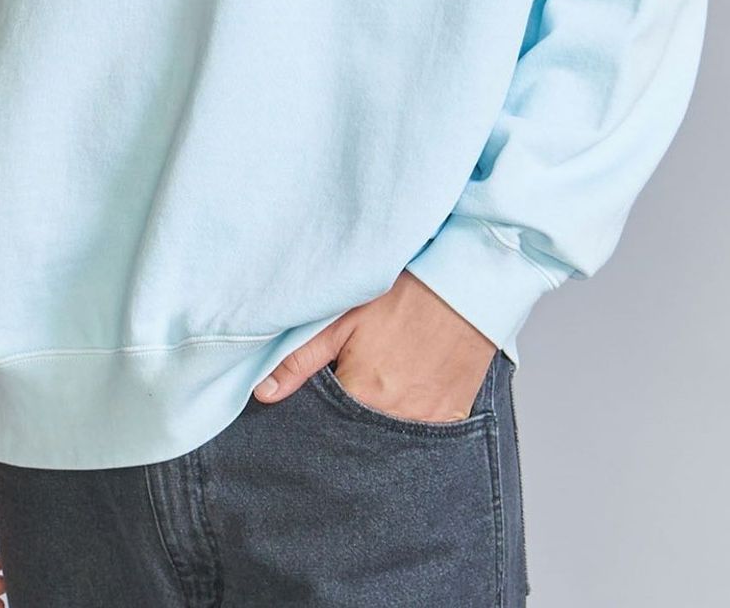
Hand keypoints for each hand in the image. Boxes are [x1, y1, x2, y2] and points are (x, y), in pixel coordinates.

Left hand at [250, 270, 498, 422]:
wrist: (466, 285)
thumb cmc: (404, 295)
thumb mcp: (343, 318)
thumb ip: (300, 359)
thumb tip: (263, 394)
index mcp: (364, 395)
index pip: (325, 433)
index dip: (314, 425)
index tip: (311, 414)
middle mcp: (396, 419)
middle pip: (357, 442)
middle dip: (343, 433)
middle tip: (344, 402)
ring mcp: (428, 423)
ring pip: (388, 444)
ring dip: (374, 431)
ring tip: (372, 402)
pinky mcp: (452, 417)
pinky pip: (421, 439)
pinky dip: (406, 429)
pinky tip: (400, 405)